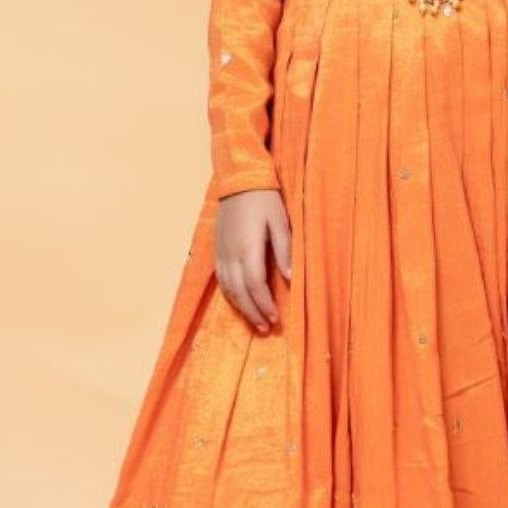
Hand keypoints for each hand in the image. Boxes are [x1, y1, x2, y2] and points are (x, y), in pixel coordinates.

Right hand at [214, 188, 291, 332]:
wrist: (238, 179)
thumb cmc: (265, 199)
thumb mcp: (280, 221)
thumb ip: (284, 250)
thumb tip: (291, 278)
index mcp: (248, 248)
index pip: (255, 285)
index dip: (265, 304)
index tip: (276, 318)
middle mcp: (230, 254)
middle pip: (240, 292)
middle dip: (253, 312)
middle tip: (266, 328)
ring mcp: (221, 252)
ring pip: (228, 289)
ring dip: (241, 308)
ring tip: (255, 322)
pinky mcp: (217, 249)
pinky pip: (221, 280)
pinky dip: (230, 295)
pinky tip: (239, 302)